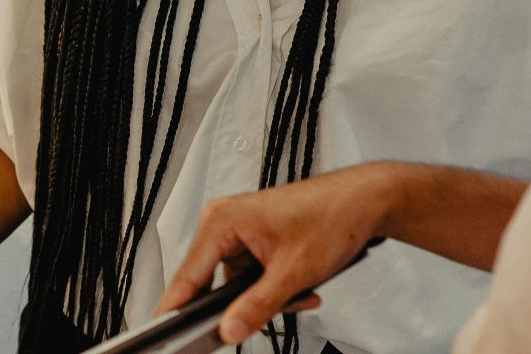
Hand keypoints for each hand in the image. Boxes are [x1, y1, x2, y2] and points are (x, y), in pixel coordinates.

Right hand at [155, 163, 399, 345]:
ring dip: (268, 296)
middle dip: (246, 302)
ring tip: (298, 290)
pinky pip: (254, 278)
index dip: (176, 306)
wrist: (365, 201)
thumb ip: (257, 306)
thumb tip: (229, 329)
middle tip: (269, 308)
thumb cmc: (332, 215)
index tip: (166, 330)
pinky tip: (301, 286)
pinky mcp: (257, 241)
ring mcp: (242, 233)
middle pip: (214, 283)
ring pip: (238, 285)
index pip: (188, 273)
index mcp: (222, 220)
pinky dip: (276, 287)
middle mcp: (226, 223)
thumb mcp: (292, 272)